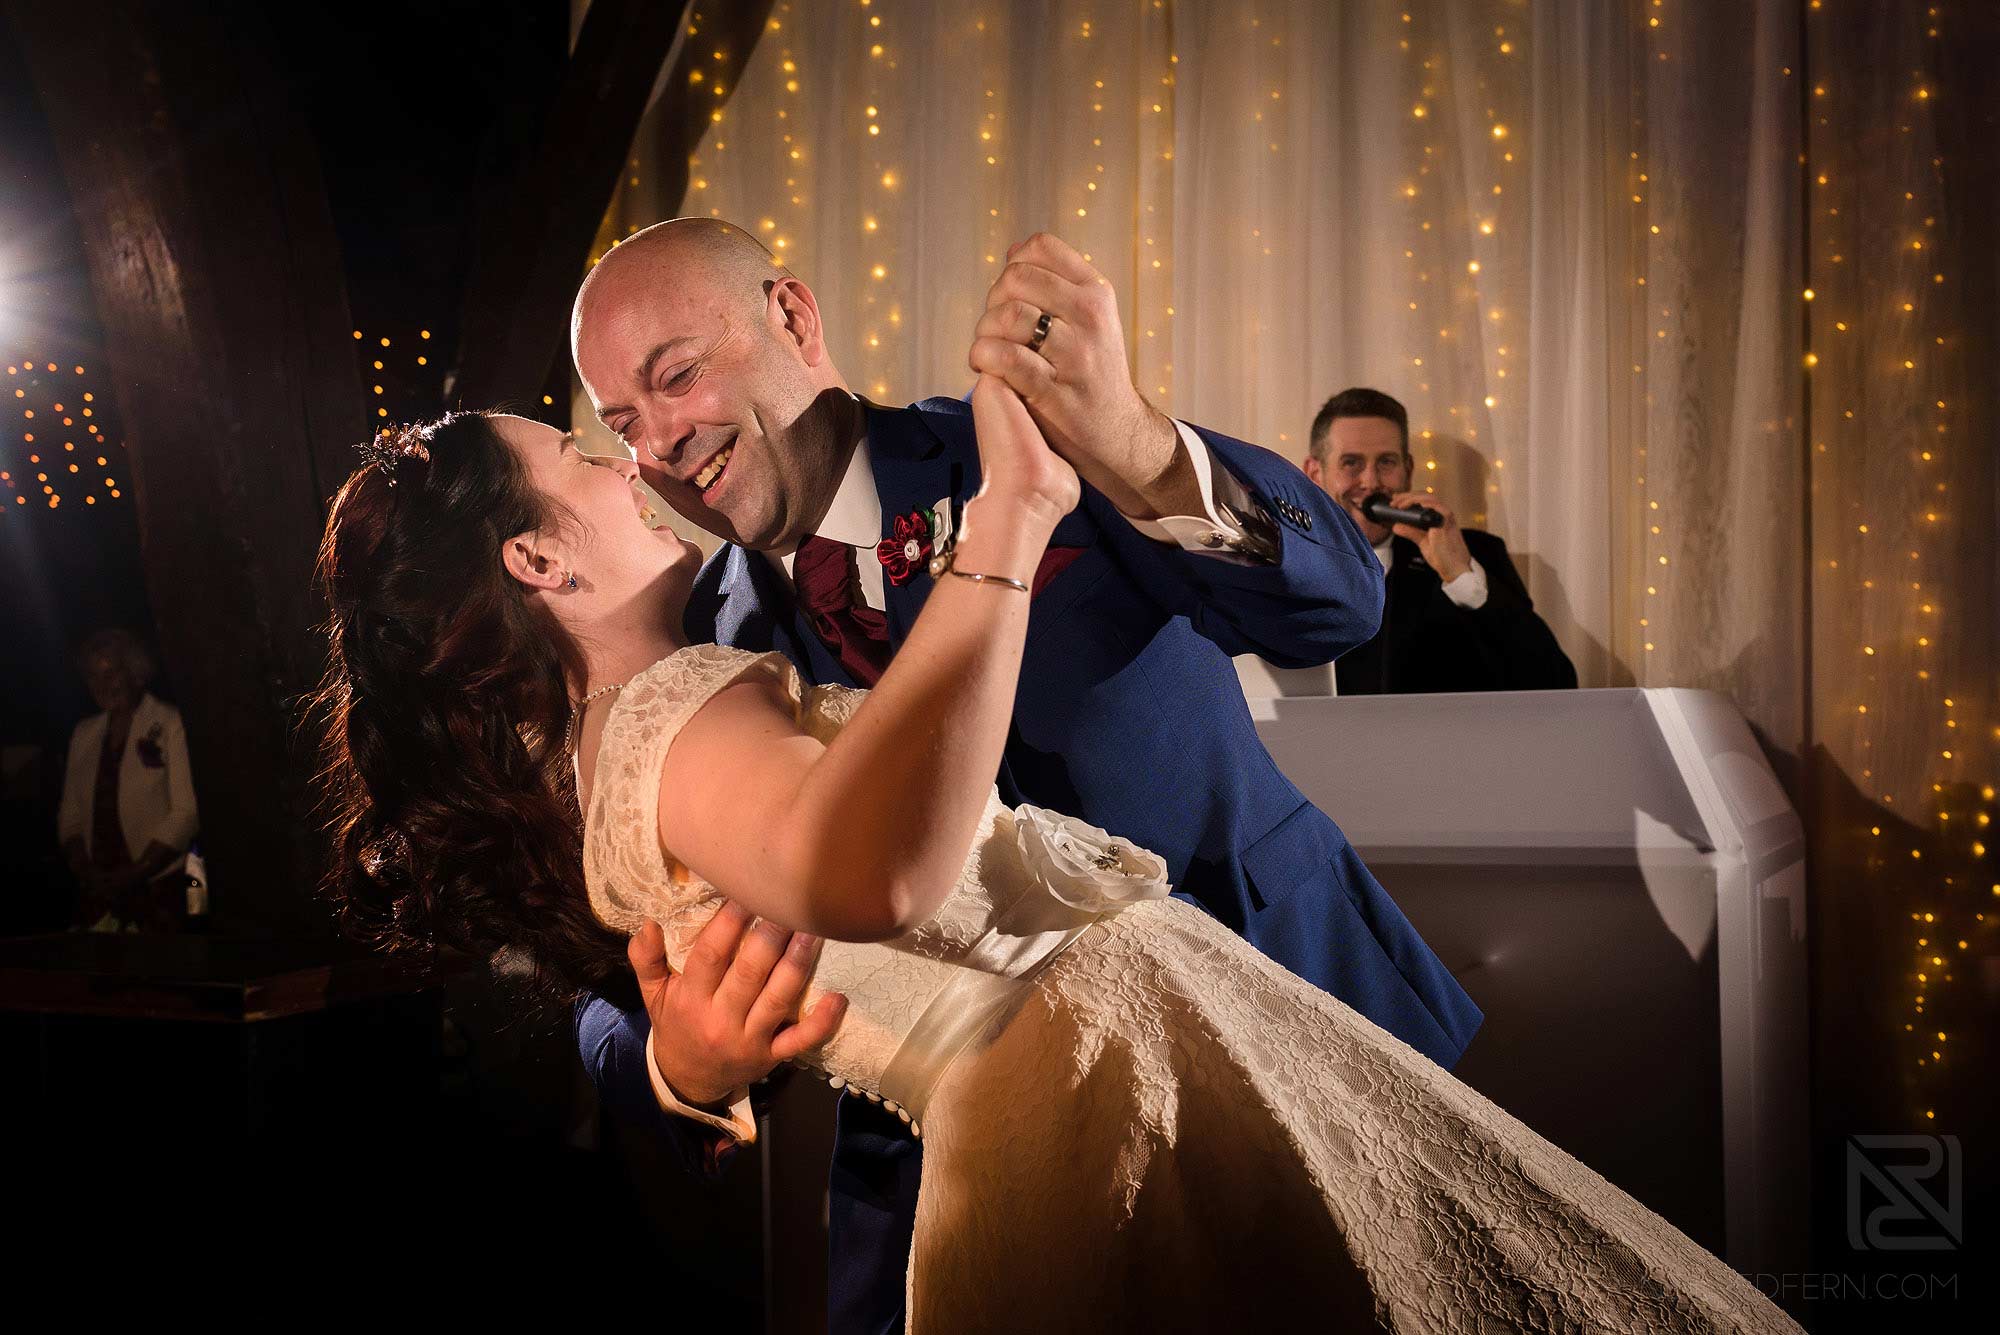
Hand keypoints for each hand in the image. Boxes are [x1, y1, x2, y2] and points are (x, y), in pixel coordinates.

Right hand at [629, 903, 847, 1108]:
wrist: (688, 1081)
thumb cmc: (676, 1025)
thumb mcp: (652, 995)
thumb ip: (647, 959)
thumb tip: (647, 923)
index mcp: (691, 999)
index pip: (710, 955)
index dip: (729, 924)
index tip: (747, 893)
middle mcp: (721, 1019)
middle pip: (749, 973)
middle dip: (771, 936)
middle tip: (790, 903)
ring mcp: (750, 1039)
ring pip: (778, 998)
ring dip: (798, 963)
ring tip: (814, 930)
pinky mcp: (773, 1056)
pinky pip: (800, 1040)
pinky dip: (822, 1022)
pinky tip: (838, 998)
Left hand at [968, 234, 1195, 519]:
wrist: (1117, 432)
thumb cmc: (1090, 372)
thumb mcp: (1088, 320)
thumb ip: (1053, 285)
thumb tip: (1014, 250)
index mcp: (1096, 292)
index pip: (1040, 248)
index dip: (1014, 267)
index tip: (1012, 297)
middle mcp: (1090, 316)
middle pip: (1017, 277)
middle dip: (993, 299)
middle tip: (995, 328)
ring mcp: (1075, 353)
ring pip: (1008, 315)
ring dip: (985, 331)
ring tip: (988, 350)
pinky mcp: (1055, 391)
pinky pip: (1005, 357)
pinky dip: (983, 356)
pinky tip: (985, 366)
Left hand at [1389, 491, 1473, 582]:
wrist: (1455, 569)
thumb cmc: (1443, 556)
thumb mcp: (1422, 541)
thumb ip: (1410, 532)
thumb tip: (1396, 526)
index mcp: (1437, 518)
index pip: (1423, 501)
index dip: (1408, 498)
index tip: (1395, 501)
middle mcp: (1443, 515)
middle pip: (1425, 497)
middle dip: (1407, 496)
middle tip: (1394, 501)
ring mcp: (1446, 518)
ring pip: (1430, 499)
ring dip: (1413, 499)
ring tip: (1400, 504)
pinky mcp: (1448, 523)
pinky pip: (1438, 507)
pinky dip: (1427, 504)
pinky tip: (1416, 504)